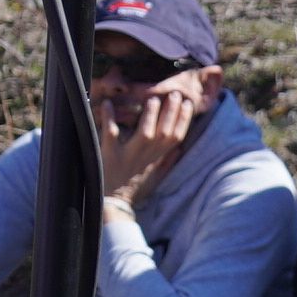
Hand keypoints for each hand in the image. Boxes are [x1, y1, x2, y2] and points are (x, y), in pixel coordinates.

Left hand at [97, 77, 204, 205]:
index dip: (184, 120)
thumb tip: (179, 149)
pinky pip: (110, 135)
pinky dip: (109, 119)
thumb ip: (166, 162)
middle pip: (165, 133)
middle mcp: (145, 156)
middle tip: (174, 94)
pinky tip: (108, 104)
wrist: (113, 202)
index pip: (176, 138)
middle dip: (172, 112)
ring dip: (150, 116)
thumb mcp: (154, 175)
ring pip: (145, 134)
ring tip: (153, 99)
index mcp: (156, 159)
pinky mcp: (109, 155)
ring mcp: (128, 155)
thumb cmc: (133, 188)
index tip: (188, 104)